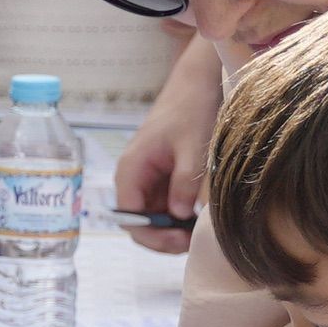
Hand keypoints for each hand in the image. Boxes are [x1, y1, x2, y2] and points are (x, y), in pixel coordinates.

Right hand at [109, 32, 221, 250]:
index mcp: (131, 169)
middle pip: (139, 223)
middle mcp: (134, 178)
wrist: (197, 84)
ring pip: (154, 219)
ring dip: (172, 230)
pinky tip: (198, 220)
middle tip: (191, 242)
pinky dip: (180, 218)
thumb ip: (184, 182)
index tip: (179, 238)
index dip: (151, 234)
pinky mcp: (163, 179)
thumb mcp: (192, 147)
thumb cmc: (190, 109)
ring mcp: (148, 180)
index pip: (129, 217)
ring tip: (198, 233)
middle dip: (162, 237)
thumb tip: (178, 214)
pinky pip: (166, 207)